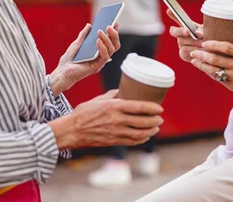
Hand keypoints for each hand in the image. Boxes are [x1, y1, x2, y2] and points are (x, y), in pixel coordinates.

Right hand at [48, 90, 163, 149]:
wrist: (72, 130)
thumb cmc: (84, 112)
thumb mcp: (99, 99)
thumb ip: (113, 95)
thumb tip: (124, 91)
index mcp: (114, 107)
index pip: (139, 107)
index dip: (152, 108)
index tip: (160, 108)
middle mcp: (117, 120)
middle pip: (142, 121)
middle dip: (154, 121)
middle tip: (160, 119)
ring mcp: (116, 132)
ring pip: (139, 133)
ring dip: (150, 131)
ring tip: (156, 128)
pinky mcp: (113, 141)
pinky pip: (132, 141)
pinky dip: (141, 139)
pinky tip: (145, 136)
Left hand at [49, 23, 120, 95]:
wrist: (62, 71)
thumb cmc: (69, 60)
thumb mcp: (77, 43)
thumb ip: (84, 35)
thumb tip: (89, 25)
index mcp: (99, 51)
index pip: (111, 41)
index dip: (114, 32)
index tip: (115, 22)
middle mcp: (102, 57)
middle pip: (114, 45)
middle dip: (114, 35)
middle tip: (109, 26)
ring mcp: (100, 62)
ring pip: (111, 50)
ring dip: (107, 39)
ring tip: (100, 31)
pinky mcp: (97, 67)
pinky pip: (104, 57)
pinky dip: (102, 48)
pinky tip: (98, 41)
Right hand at [166, 9, 203, 62]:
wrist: (211, 53)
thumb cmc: (208, 40)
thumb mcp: (206, 33)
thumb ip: (202, 31)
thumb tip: (198, 33)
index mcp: (186, 27)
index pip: (177, 20)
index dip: (173, 15)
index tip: (169, 10)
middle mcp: (181, 36)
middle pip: (174, 31)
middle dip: (180, 30)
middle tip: (187, 31)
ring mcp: (181, 45)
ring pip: (181, 41)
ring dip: (192, 42)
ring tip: (202, 43)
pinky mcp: (182, 54)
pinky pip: (184, 50)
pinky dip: (193, 50)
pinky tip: (200, 50)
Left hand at [190, 41, 232, 99]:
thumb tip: (226, 39)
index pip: (226, 47)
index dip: (213, 44)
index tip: (205, 42)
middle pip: (216, 58)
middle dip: (202, 54)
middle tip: (194, 51)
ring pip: (213, 70)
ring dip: (201, 64)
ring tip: (194, 59)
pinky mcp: (232, 85)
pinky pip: (217, 78)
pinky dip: (208, 72)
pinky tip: (202, 67)